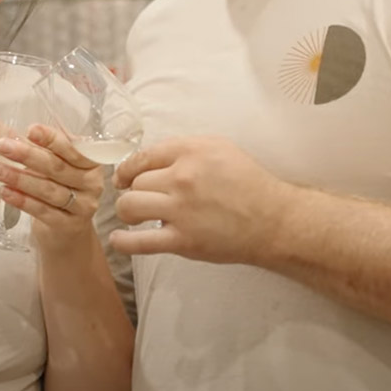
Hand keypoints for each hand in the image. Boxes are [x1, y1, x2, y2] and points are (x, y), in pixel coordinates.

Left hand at [0, 124, 103, 248]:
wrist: (66, 229)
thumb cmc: (55, 185)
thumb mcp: (42, 161)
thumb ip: (19, 141)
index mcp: (89, 159)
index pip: (70, 146)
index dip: (50, 138)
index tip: (30, 130)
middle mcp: (91, 181)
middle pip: (56, 167)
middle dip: (27, 155)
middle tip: (2, 146)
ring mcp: (83, 205)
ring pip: (48, 189)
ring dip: (19, 178)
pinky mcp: (69, 225)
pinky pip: (44, 211)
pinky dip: (23, 201)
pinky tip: (5, 192)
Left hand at [110, 135, 290, 264]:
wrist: (273, 221)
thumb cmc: (248, 183)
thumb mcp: (220, 149)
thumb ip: (185, 149)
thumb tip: (153, 159)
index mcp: (190, 151)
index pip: (142, 156)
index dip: (128, 168)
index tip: (124, 177)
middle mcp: (182, 177)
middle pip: (136, 182)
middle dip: (133, 190)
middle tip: (141, 198)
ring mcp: (181, 210)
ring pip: (130, 206)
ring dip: (127, 211)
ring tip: (134, 216)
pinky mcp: (182, 241)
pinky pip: (140, 242)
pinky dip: (123, 241)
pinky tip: (117, 239)